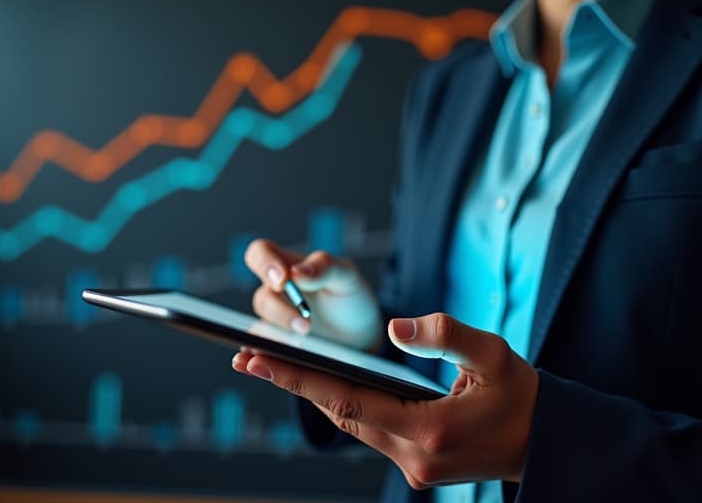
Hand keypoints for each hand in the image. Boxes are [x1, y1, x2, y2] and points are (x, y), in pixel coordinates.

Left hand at [232, 313, 538, 487]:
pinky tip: (322, 383)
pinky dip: (341, 404)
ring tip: (273, 365)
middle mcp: (412, 457)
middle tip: (246, 355)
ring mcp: (412, 467)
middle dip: (292, 383)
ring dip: (312, 393)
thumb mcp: (494, 354)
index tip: (257, 357)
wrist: (546, 443)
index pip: (346, 399)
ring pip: (350, 423)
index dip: (298, 376)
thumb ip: (446, 334)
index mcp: (429, 430)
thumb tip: (398, 327)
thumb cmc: (522, 396)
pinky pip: (367, 429)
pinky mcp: (415, 464)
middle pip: (338, 414)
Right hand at [244, 238, 381, 349]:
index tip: (283, 281)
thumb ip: (324, 266)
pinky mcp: (278, 349)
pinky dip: (263, 358)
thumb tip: (297, 272)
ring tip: (302, 346)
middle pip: (262, 298)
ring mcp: (275, 324)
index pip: (260, 253)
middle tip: (306, 326)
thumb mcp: (346, 275)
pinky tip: (272, 363)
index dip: (264, 263)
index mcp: (288, 267)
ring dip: (277, 339)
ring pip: (260, 329)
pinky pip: (262, 353)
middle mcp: (276, 294)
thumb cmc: (349, 298)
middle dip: (281, 312)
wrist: (361, 335)